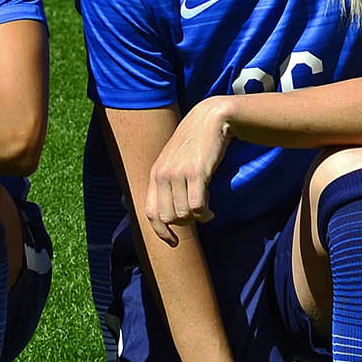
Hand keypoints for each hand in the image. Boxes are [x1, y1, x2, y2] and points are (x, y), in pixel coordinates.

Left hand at [142, 98, 235, 245]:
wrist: (210, 119)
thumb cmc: (194, 143)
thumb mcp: (173, 161)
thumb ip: (167, 182)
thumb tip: (167, 213)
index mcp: (155, 174)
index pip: (150, 213)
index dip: (161, 232)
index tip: (173, 242)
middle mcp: (163, 175)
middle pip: (168, 218)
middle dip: (184, 224)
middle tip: (196, 218)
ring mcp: (178, 173)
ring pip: (184, 214)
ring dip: (197, 219)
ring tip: (206, 212)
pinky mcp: (197, 172)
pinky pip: (198, 206)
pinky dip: (205, 214)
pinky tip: (211, 210)